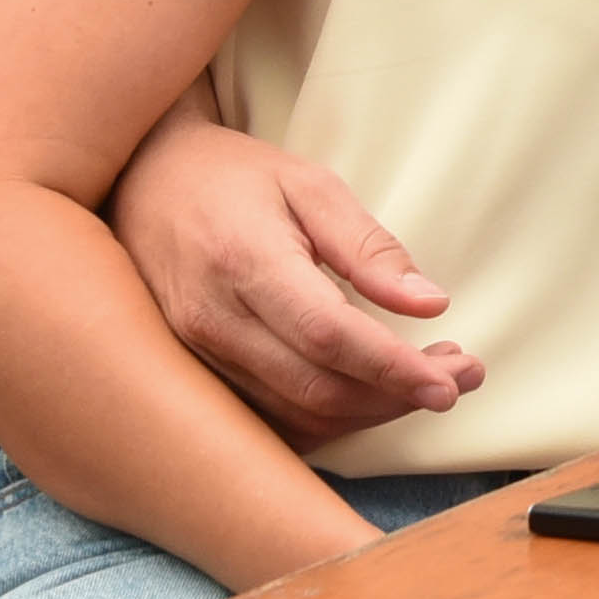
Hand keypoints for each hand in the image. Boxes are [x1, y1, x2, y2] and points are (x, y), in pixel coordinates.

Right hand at [110, 117, 484, 449]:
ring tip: (426, 381)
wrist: (139, 180)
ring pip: (293, 414)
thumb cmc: (233, 177)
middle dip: (397, 396)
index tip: (453, 382)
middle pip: (316, 388)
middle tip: (459, 379)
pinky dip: (326, 420)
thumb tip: (430, 304)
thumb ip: (369, 247)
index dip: (396, 368)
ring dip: (370, 412)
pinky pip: (265, 420)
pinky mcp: (191, 372)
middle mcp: (212, 320)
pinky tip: (369, 398)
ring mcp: (195, 354)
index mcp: (245, 263)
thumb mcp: (310, 185)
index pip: (330, 337)